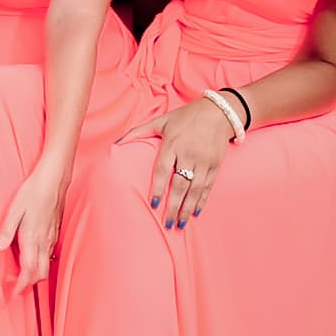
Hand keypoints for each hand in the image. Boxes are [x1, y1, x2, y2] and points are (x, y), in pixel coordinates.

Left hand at [0, 153, 70, 293]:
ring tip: (20, 274)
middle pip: (40, 273)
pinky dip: (40, 263)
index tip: (12, 294)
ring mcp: (52, 238)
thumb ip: (5, 231)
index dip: (21, 285)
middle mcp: (44, 241)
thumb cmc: (32, 191)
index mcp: (32, 237)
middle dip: (28, 284)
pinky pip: (49, 255)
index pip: (28, 270)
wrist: (54, 179)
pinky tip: (31, 257)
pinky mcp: (55, 232)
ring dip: (34, 274)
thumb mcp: (14, 209)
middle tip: (13, 288)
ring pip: (46, 265)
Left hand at [118, 98, 229, 228]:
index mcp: (173, 143)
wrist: (219, 112)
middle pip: (180, 184)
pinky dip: (201, 201)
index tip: (154, 204)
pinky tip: (195, 212)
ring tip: (179, 224)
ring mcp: (204, 160)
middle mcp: (189, 154)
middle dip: (173, 205)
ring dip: (187, 208)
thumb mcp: (161, 120)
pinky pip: (208, 186)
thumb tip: (117, 143)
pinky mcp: (216, 165)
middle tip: (167, 224)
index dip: (158, 188)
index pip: (163, 170)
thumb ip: (139, 131)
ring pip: (195, 189)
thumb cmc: (185, 117)